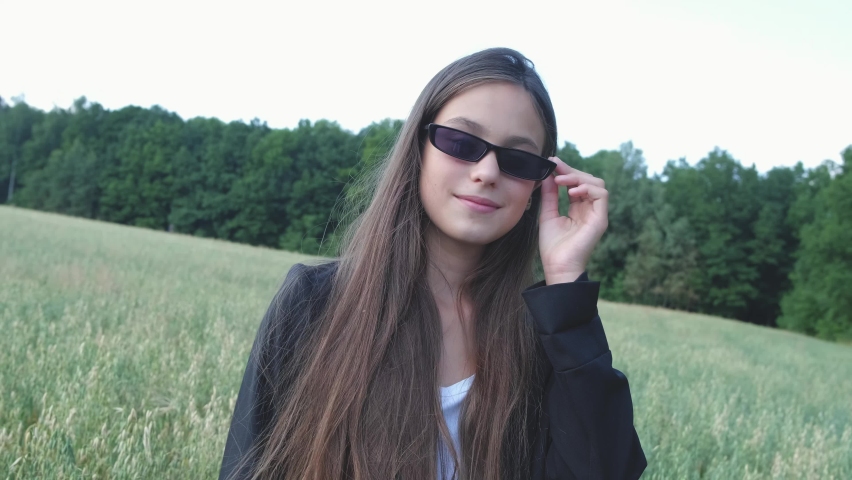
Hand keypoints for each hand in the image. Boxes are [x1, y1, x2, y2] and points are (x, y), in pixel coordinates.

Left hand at [538, 157, 608, 283]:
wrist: (557, 267)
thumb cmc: (553, 247)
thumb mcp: (548, 215)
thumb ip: (549, 195)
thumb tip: (548, 175)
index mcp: (579, 208)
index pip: (577, 183)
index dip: (566, 171)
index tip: (552, 163)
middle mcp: (590, 209)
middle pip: (588, 180)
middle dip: (571, 171)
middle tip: (555, 167)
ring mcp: (597, 214)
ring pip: (597, 184)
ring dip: (578, 178)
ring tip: (561, 181)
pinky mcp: (600, 219)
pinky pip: (602, 195)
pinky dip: (587, 188)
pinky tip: (571, 192)